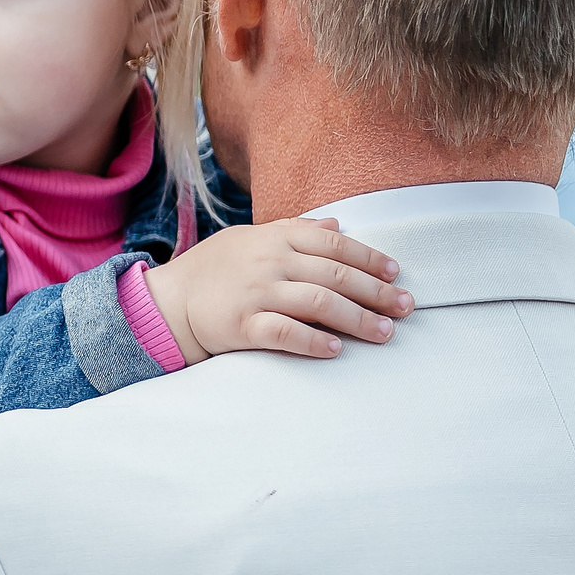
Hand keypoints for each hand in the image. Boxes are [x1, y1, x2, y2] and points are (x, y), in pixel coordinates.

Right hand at [141, 218, 412, 363]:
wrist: (167, 301)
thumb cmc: (214, 270)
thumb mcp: (250, 237)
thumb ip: (295, 230)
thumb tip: (338, 225)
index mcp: (274, 237)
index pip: (334, 244)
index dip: (370, 258)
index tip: (396, 274)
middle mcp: (269, 262)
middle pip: (336, 275)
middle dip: (377, 292)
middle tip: (406, 307)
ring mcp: (255, 293)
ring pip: (319, 303)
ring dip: (357, 319)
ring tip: (384, 332)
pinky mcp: (240, 326)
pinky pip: (284, 333)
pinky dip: (313, 341)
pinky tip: (336, 349)